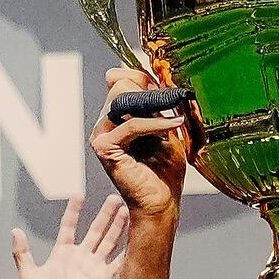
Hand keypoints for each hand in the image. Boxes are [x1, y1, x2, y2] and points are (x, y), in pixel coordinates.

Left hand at [12, 196, 126, 278]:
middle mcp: (80, 256)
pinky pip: (119, 261)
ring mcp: (94, 267)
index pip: (69, 226)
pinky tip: (137, 238)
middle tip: (114, 198)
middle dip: (105, 214)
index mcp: (62, 253)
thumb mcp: (29, 275)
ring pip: (109, 241)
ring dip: (118, 226)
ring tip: (126, 210)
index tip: (79, 194)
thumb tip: (15, 230)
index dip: (74, 211)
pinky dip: (128, 250)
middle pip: (95, 230)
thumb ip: (22, 253)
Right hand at [90, 68, 188, 218]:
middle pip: (121, 85)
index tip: (167, 86)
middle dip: (151, 91)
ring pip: (124, 100)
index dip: (142, 76)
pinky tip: (174, 126)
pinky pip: (131, 124)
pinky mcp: (104, 147)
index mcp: (116, 117)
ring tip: (177, 115)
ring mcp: (101, 134)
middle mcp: (105, 123)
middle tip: (176, 101)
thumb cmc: (165, 171)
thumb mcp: (166, 130)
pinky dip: (155, 123)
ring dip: (155, 105)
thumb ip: (159, 107)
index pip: (120, 80)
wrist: (161, 202)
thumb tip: (160, 80)